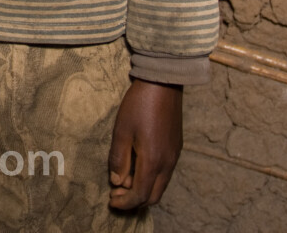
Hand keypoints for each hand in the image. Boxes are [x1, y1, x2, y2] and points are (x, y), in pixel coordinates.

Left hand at [107, 78, 182, 210]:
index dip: (124, 202)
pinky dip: (151, 179)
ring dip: (143, 190)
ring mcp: (174, 156)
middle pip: (153, 196)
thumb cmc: (139, 106)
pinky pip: (165, 174)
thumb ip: (119, 159)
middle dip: (134, 200)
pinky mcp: (176, 148)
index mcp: (153, 161)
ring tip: (124, 181)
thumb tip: (117, 181)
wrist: (163, 84)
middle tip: (116, 193)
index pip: (140, 195)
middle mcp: (167, 163)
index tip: (110, 201)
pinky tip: (137, 167)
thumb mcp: (122, 131)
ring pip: (160, 186)